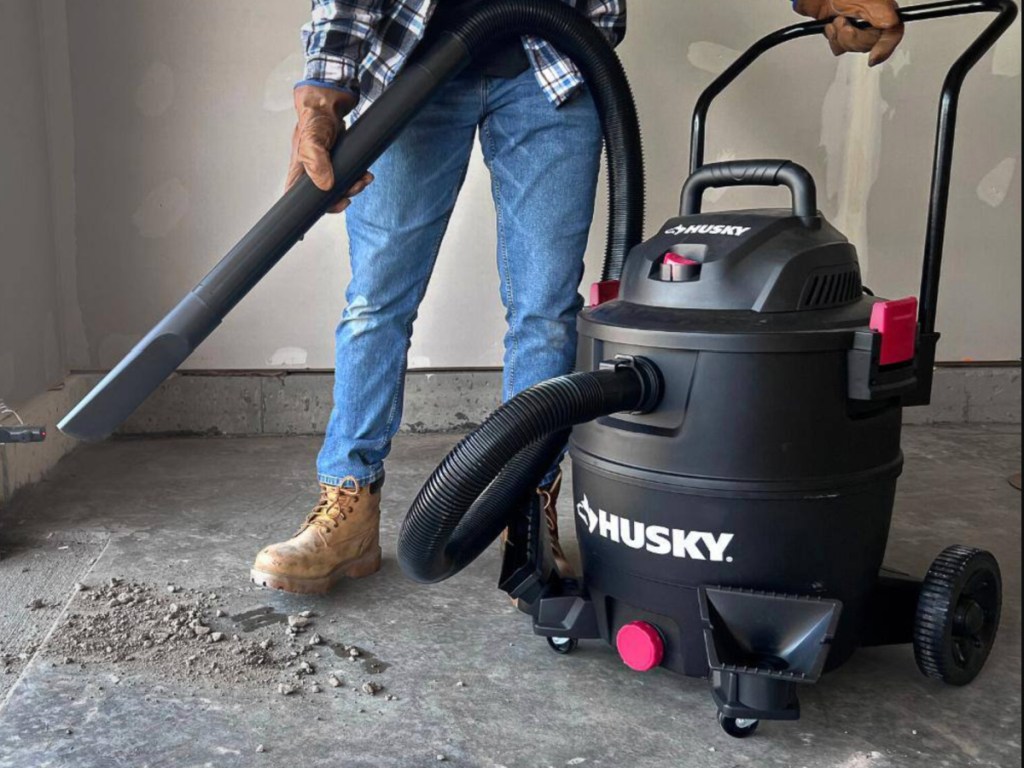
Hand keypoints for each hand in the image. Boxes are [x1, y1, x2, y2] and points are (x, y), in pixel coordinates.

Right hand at [286, 84, 373, 213]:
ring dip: (354, 187)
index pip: (298, 199)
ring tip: (364, 179)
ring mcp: (326, 167)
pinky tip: (365, 173)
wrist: (329, 103)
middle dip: (342, 197)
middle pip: (325, 197)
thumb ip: (316, 162)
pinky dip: (358, 177)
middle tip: (354, 190)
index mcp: (300, 171)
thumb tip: (326, 185)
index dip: (313, 210)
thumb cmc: (315, 119)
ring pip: (340, 188)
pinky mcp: (338, 162)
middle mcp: (312, 172)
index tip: (330, 210)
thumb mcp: (312, 140)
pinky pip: (349, 176)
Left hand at [795, 0, 904, 65]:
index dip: (885, 48)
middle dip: (854, 37)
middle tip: (845, 24)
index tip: (873, 57)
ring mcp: (858, 31)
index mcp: (884, 12)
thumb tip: (891, 23)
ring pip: (854, 48)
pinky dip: (833, 39)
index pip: (893, 34)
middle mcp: (873, 23)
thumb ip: (880, 11)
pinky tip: (831, 27)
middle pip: (870, 45)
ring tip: (837, 21)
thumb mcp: (866, 0)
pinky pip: (840, 49)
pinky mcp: (844, 37)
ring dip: (841, 36)